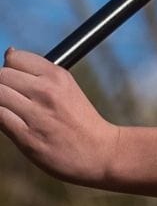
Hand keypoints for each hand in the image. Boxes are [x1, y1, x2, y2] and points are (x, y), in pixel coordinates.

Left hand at [0, 48, 119, 185]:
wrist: (98, 152)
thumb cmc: (80, 121)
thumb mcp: (67, 87)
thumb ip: (39, 73)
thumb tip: (9, 53)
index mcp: (57, 75)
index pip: (15, 57)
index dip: (9, 68)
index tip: (14, 80)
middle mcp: (46, 90)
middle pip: (2, 75)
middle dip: (1, 85)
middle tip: (11, 98)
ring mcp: (36, 114)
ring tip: (10, 110)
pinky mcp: (26, 137)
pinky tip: (9, 122)